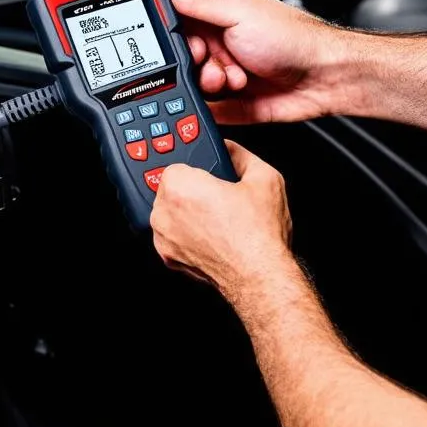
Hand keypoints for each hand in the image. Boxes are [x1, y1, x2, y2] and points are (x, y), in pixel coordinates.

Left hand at [150, 141, 292, 302]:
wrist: (259, 276)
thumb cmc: (259, 234)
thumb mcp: (264, 177)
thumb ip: (241, 154)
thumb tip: (230, 149)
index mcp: (179, 186)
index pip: (177, 163)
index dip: (200, 168)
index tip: (213, 175)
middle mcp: (163, 212)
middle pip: (171, 188)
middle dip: (192, 189)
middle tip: (220, 197)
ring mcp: (163, 238)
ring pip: (170, 213)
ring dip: (188, 212)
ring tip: (219, 217)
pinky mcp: (168, 258)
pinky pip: (173, 235)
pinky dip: (187, 233)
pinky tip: (212, 234)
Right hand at [168, 0, 357, 123]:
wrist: (325, 78)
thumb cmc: (293, 38)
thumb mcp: (239, 13)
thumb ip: (199, 4)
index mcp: (218, 9)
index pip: (177, 15)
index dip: (171, 29)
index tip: (178, 38)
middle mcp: (219, 38)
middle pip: (180, 53)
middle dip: (193, 60)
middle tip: (207, 58)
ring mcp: (225, 68)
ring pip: (192, 81)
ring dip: (210, 81)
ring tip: (232, 76)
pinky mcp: (231, 98)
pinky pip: (206, 106)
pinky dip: (214, 104)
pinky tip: (233, 91)